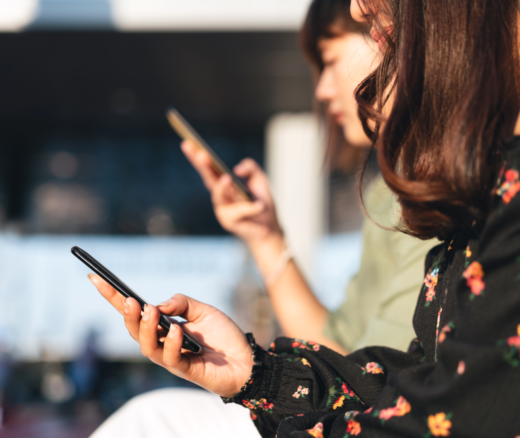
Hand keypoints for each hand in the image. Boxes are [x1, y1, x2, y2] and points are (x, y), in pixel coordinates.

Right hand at [89, 274, 254, 397]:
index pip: (134, 311)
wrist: (246, 360)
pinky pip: (172, 357)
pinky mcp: (185, 369)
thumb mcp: (203, 310)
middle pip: (134, 330)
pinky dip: (172, 343)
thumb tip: (157, 304)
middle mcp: (163, 342)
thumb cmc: (224, 336)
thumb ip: (181, 303)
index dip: (113, 297)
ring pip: (147, 346)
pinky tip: (178, 331)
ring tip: (149, 312)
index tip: (95, 278)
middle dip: (127, 315)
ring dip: (146, 328)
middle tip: (129, 300)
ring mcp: (172, 357)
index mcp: (164, 326)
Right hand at [181, 140, 282, 244]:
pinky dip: (249, 209)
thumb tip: (237, 169)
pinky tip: (259, 206)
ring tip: (227, 178)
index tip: (189, 142)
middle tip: (200, 153)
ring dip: (221, 187)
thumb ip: (251, 168)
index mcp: (223, 184)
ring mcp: (222, 210)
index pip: (208, 168)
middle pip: (207, 179)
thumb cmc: (261, 203)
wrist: (270, 226)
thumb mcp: (259, 179)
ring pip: (219, 197)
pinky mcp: (230, 223)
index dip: (197, 156)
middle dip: (202, 166)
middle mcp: (220, 196)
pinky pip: (238, 213)